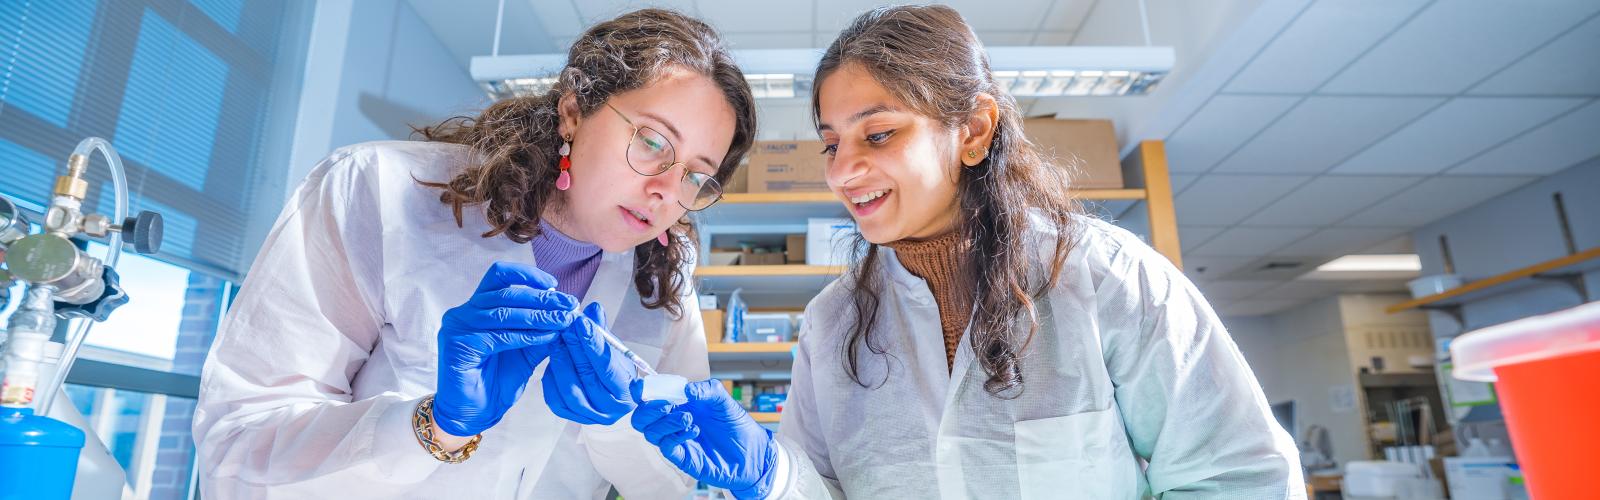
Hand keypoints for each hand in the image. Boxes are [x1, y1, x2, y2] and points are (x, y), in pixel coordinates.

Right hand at [434, 262, 577, 436]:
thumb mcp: (525, 350)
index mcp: (477, 307)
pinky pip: (498, 335)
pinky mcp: (458, 344)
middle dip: (542, 298)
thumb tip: (565, 311)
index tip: (554, 284)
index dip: (527, 275)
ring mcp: (458, 327)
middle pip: (506, 293)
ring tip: (563, 320)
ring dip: (538, 315)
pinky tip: (547, 336)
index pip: (499, 276)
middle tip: (569, 304)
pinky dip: (526, 335)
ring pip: (503, 312)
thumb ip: (539, 330)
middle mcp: (464, 312)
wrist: (473, 412)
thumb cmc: (496, 380)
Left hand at [542, 302, 637, 423]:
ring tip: (556, 340)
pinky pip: (556, 399)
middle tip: (565, 325)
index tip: (581, 323)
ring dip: (561, 362)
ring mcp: (590, 416)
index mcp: (627, 392)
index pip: (608, 367)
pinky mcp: (570, 417)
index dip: (593, 344)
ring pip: (570, 390)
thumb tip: (593, 309)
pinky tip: (552, 360)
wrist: (608, 392)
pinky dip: (552, 379)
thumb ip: (602, 331)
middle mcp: (611, 409)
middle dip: (574, 348)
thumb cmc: (614, 368)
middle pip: (588, 377)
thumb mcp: (613, 349)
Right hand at [629, 379, 776, 498]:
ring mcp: (676, 440)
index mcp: (678, 404)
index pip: (650, 397)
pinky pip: (666, 447)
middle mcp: (673, 421)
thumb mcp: (723, 400)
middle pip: (642, 417)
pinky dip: (675, 436)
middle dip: (649, 409)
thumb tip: (687, 388)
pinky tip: (693, 430)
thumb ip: (706, 390)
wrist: (751, 451)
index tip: (642, 388)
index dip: (641, 391)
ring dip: (665, 422)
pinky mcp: (683, 457)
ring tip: (689, 418)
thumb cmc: (735, 424)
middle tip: (666, 405)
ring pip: (650, 432)